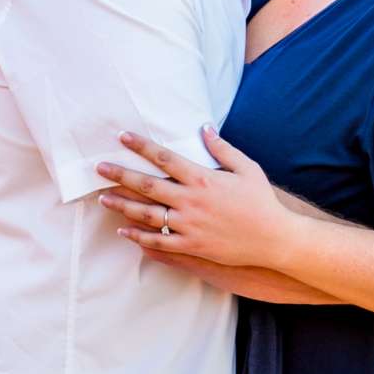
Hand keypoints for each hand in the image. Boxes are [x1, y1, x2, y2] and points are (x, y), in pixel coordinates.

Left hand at [97, 128, 295, 269]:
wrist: (274, 239)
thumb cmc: (262, 201)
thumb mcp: (247, 168)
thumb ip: (222, 148)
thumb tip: (203, 127)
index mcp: (203, 179)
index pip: (164, 158)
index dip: (141, 146)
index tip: (122, 137)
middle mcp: (191, 201)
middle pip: (147, 185)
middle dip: (120, 175)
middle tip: (99, 168)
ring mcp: (189, 226)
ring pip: (147, 214)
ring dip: (122, 205)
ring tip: (102, 199)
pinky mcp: (191, 246)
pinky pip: (159, 242)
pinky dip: (139, 237)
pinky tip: (123, 231)